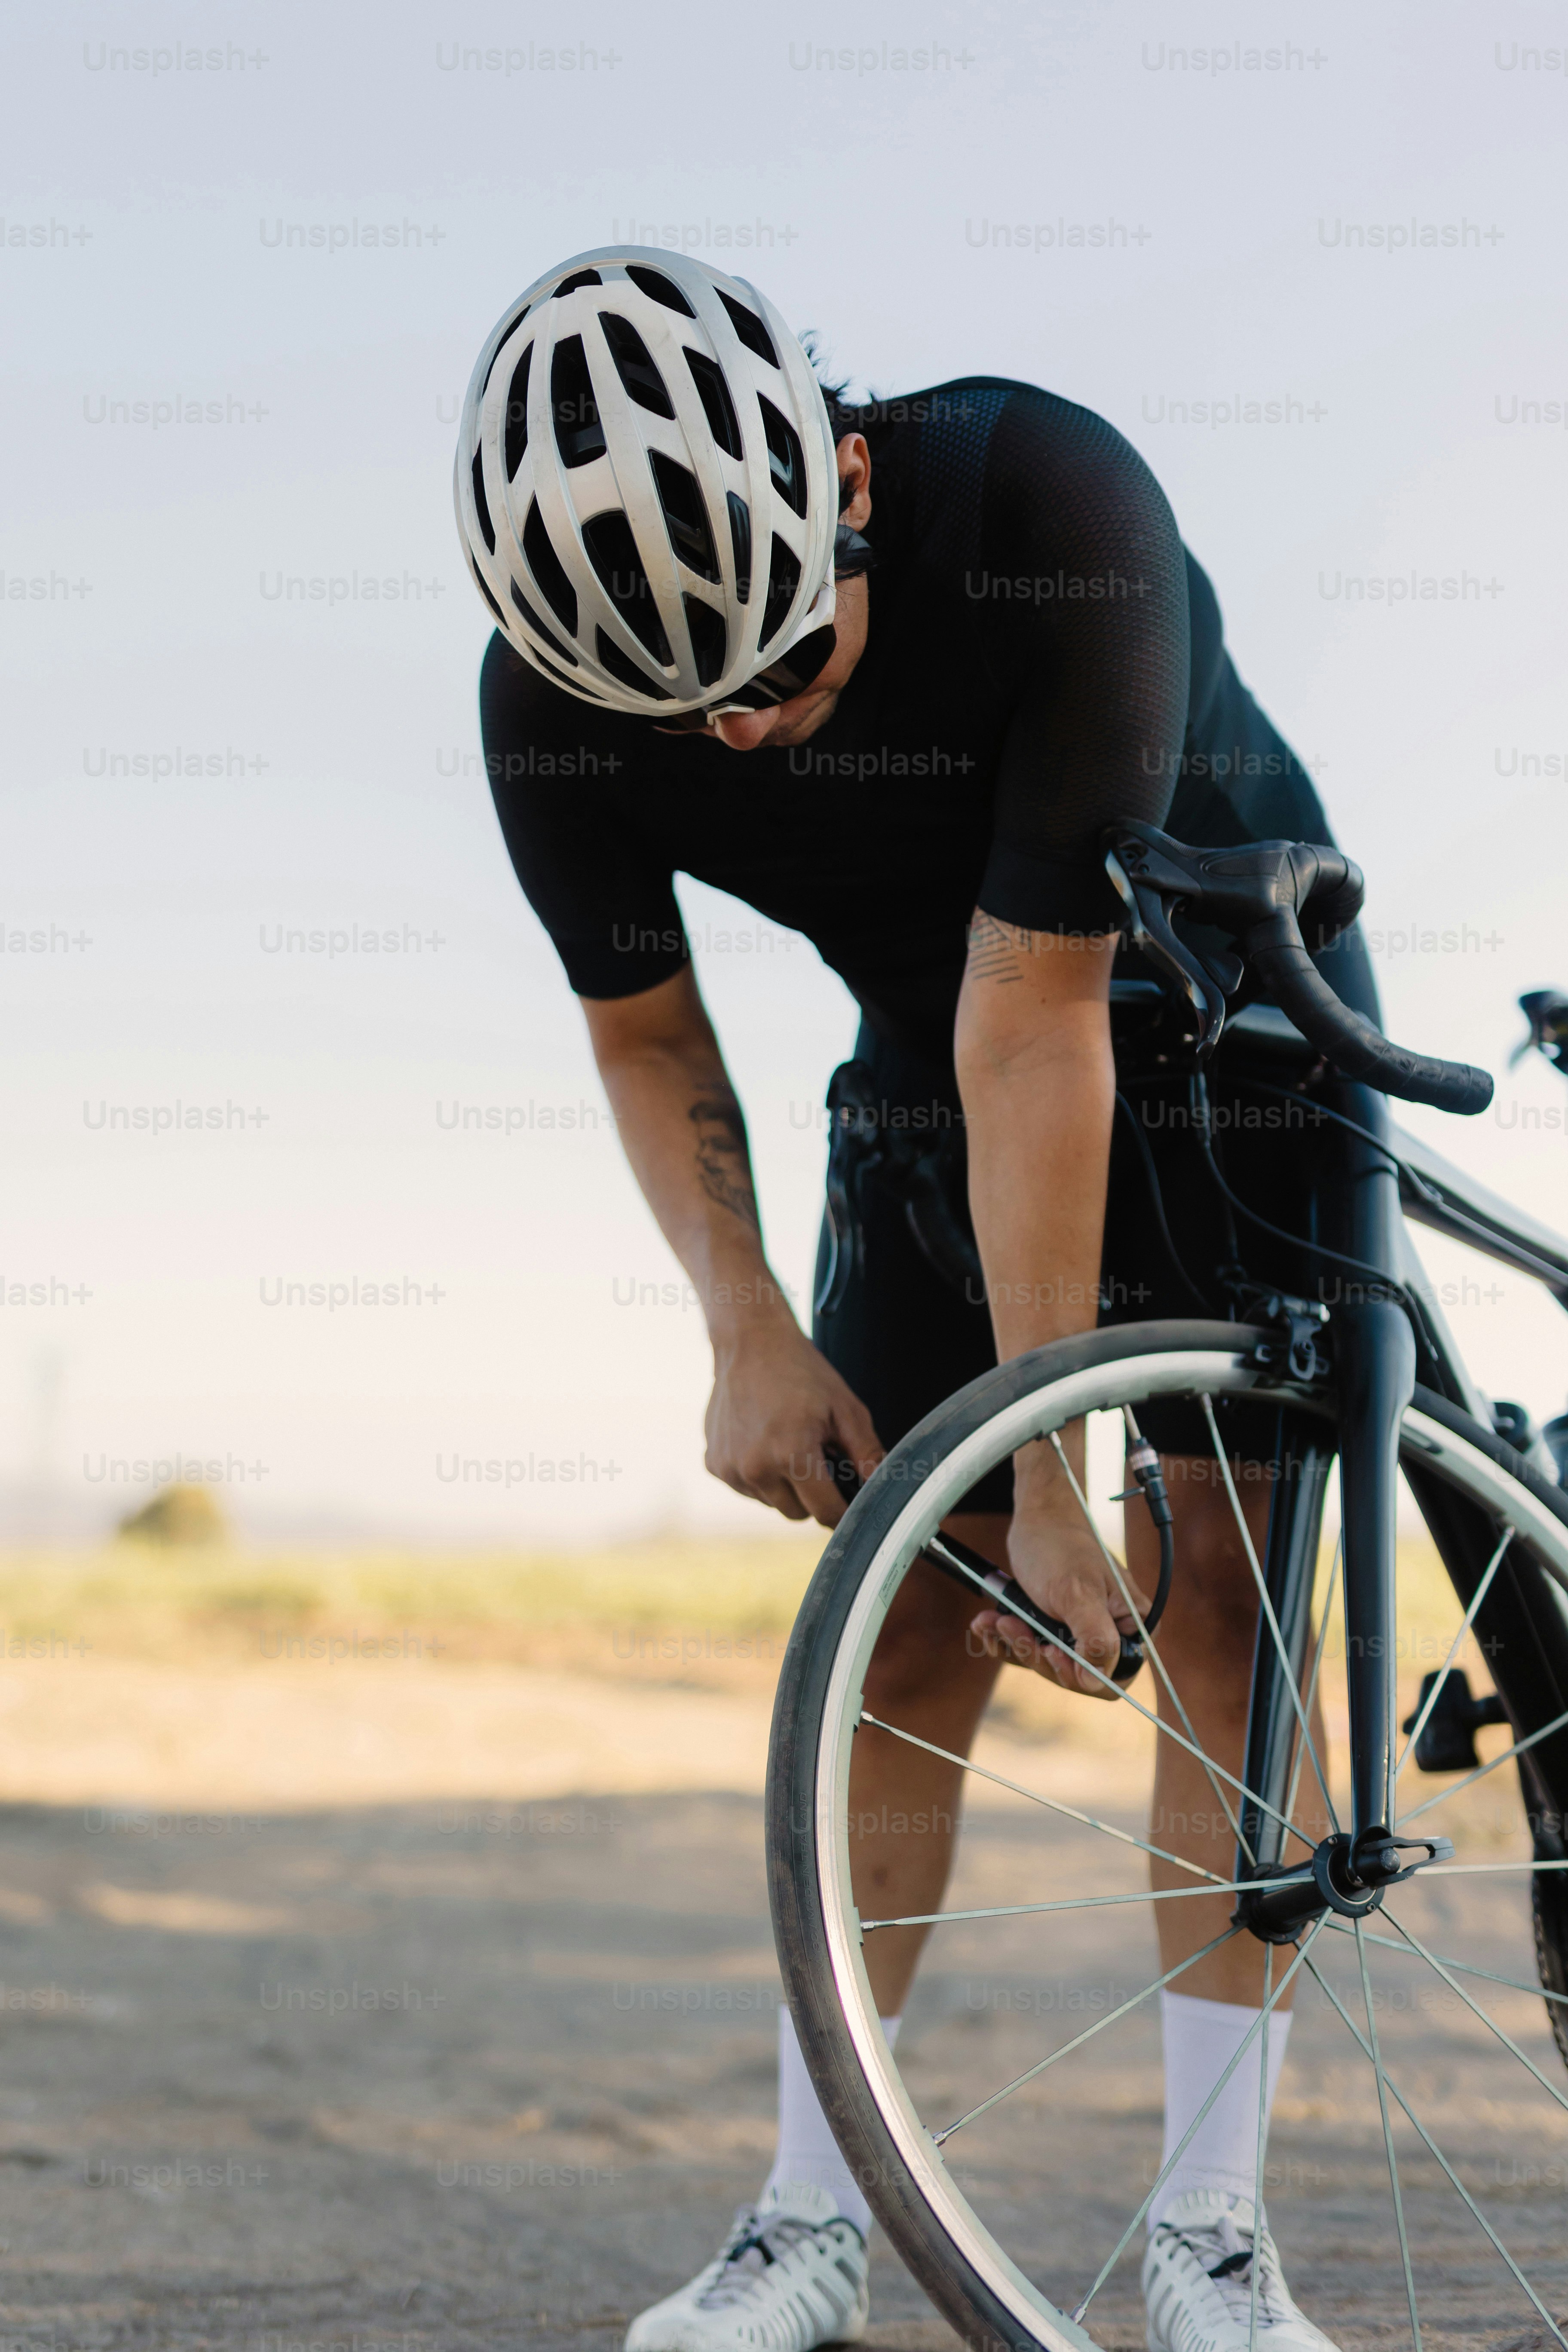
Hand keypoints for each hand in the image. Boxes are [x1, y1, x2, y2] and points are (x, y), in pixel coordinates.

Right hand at [705, 1316, 882, 1526]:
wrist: (750, 1342)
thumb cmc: (801, 1371)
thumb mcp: (846, 1409)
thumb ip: (868, 1454)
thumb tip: (882, 1492)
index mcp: (791, 1454)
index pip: (825, 1513)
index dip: (843, 1511)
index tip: (848, 1500)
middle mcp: (755, 1468)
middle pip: (797, 1513)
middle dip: (812, 1494)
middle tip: (816, 1457)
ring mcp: (730, 1468)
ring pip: (771, 1502)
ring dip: (783, 1485)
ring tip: (787, 1442)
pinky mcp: (714, 1464)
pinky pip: (747, 1488)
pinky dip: (759, 1474)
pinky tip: (762, 1440)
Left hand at [969, 1512, 1146, 1699]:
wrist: (1036, 1515)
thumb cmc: (1060, 1546)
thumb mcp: (1077, 1592)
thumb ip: (1095, 1638)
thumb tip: (1096, 1682)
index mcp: (1130, 1628)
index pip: (1110, 1680)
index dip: (1077, 1676)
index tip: (1049, 1652)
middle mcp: (1109, 1634)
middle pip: (1071, 1675)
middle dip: (1035, 1653)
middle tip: (1010, 1625)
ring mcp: (1078, 1631)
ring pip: (1044, 1663)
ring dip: (1014, 1643)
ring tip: (994, 1619)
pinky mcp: (1051, 1627)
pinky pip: (1027, 1648)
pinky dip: (1004, 1638)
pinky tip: (986, 1621)